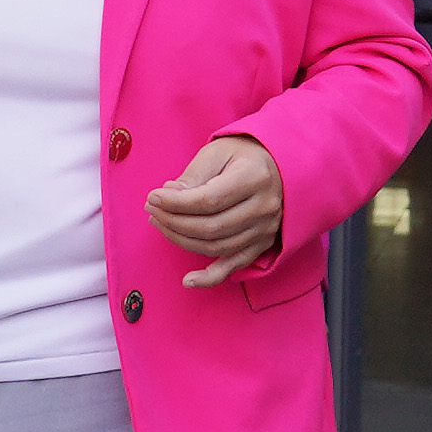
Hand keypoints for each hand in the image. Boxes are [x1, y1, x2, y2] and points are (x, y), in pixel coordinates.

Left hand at [145, 133, 283, 287]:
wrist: (278, 164)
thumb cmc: (243, 154)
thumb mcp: (217, 152)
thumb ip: (193, 176)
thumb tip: (169, 197)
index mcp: (254, 177)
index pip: (208, 200)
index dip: (176, 203)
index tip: (153, 197)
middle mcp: (264, 207)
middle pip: (210, 227)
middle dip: (173, 222)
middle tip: (152, 210)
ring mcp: (266, 229)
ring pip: (216, 247)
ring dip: (182, 241)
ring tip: (161, 224)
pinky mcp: (262, 244)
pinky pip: (234, 266)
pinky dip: (210, 277)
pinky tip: (188, 280)